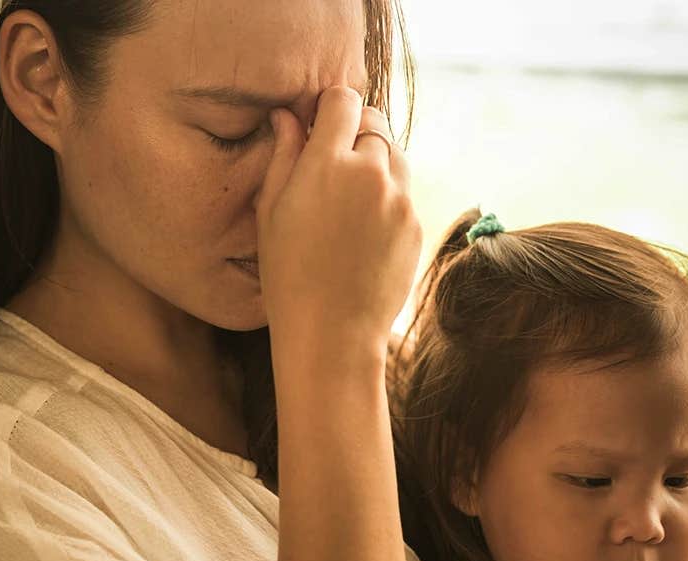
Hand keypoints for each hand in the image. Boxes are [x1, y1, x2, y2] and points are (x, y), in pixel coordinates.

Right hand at [256, 86, 420, 348]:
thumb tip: (286, 115)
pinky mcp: (416, 225)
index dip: (330, 107)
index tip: (319, 125)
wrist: (332, 334)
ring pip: (395, 155)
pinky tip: (362, 231)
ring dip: (375, 161)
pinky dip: (387, 197)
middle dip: (354, 133)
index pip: (344, 100)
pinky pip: (404, 192)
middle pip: (374, 122)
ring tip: (348, 198)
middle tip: (332, 163)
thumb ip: (283, 155)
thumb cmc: (288, 274)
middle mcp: (371, 173)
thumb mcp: (271, 212)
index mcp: (328, 163)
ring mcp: (400, 199)